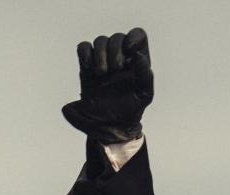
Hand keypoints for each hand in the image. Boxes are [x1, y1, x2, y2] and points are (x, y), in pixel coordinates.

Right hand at [62, 28, 152, 143]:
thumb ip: (145, 75)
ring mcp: (103, 60)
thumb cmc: (130, 110)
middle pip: (117, 37)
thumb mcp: (143, 95)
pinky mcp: (88, 66)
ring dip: (100, 55)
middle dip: (114, 51)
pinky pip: (84, 48)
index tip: (129, 50)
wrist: (109, 125)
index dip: (133, 37)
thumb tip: (139, 56)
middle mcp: (120, 56)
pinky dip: (85, 54)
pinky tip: (89, 69)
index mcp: (136, 60)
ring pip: (100, 41)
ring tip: (102, 74)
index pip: (137, 36)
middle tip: (114, 70)